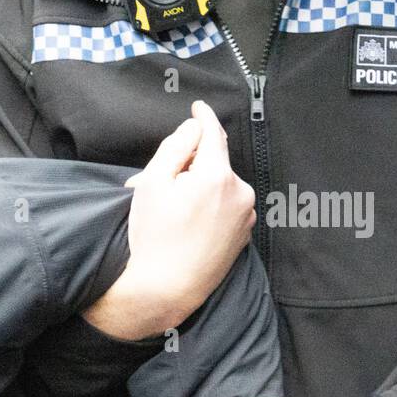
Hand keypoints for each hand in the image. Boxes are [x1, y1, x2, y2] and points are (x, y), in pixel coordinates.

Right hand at [83, 101, 254, 339]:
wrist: (165, 290)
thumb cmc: (153, 238)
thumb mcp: (151, 184)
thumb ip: (174, 147)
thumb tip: (193, 129)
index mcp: (217, 176)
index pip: (212, 134)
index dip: (203, 117)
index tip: (198, 107)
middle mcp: (240, 192)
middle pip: (214, 163)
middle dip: (191, 166)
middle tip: (162, 186)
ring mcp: (245, 216)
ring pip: (221, 187)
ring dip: (200, 188)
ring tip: (173, 213)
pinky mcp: (243, 235)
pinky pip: (227, 209)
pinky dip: (210, 208)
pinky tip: (188, 227)